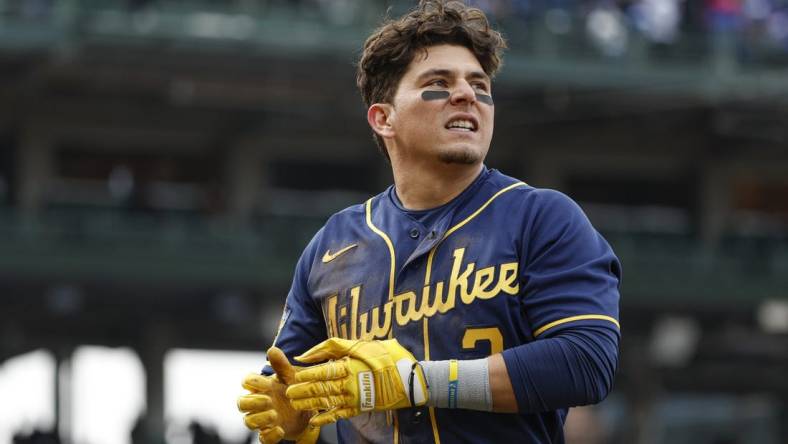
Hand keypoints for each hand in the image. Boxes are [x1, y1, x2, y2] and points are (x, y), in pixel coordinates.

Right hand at [237, 347, 319, 443]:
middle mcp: (258, 403)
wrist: (309, 412)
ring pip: (248, 422)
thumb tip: (272, 349)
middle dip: (253, 402)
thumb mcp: (291, 377)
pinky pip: (262, 438)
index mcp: (262, 387)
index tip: (267, 384)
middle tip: (269, 401)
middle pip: (241, 403)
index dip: (253, 383)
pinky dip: (270, 435)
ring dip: (259, 418)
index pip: (246, 382)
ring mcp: (263, 419)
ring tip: (275, 415)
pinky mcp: (270, 434)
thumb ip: (281, 365)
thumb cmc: (296, 391)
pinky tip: (280, 429)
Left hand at [286, 338, 427, 426]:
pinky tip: (315, 420)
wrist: (412, 380)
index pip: (324, 371)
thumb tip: (307, 353)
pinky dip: (327, 418)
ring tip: (296, 404)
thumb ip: (333, 346)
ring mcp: (356, 398)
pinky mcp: (361, 408)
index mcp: (351, 366)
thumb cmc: (388, 357)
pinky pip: (340, 415)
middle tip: (289, 393)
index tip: (295, 375)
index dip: (308, 375)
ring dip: (310, 404)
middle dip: (304, 391)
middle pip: (322, 388)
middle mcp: (351, 384)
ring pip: (328, 402)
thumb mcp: (362, 345)